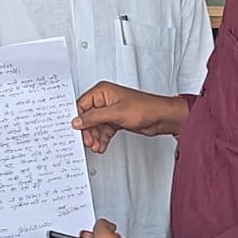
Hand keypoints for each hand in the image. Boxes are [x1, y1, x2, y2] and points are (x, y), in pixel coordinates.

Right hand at [72, 81, 188, 153]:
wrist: (161, 117)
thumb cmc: (145, 108)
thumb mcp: (115, 113)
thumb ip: (94, 117)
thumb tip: (78, 121)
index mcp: (102, 91)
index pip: (82, 105)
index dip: (78, 119)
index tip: (76, 131)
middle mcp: (105, 99)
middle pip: (88, 117)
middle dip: (88, 131)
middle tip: (89, 141)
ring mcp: (110, 110)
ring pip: (95, 125)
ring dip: (95, 137)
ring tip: (97, 146)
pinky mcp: (116, 120)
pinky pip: (104, 130)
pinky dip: (102, 138)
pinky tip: (101, 145)